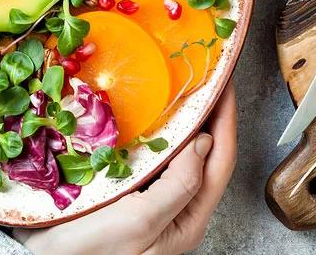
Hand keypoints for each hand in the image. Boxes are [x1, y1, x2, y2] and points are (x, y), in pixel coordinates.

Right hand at [15, 79, 236, 254]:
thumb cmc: (90, 253)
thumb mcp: (140, 222)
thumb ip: (180, 185)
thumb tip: (204, 142)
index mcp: (186, 220)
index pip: (220, 161)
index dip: (225, 120)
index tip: (224, 84)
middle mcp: (174, 210)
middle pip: (203, 156)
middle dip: (207, 116)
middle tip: (204, 79)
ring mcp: (150, 201)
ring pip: (177, 154)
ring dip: (182, 121)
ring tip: (181, 88)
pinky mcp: (126, 192)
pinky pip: (149, 157)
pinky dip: (153, 132)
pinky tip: (146, 113)